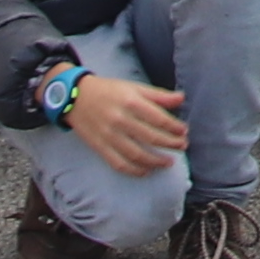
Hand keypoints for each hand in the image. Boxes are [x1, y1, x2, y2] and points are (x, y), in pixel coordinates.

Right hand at [62, 67, 187, 178]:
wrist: (75, 97)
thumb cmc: (109, 91)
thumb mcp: (133, 87)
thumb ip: (158, 95)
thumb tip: (181, 98)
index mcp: (130, 102)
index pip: (159, 119)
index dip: (175, 127)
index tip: (184, 131)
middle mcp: (120, 120)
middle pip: (151, 137)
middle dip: (171, 144)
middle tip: (182, 146)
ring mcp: (109, 136)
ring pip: (137, 155)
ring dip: (157, 161)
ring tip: (169, 162)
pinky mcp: (100, 147)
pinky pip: (120, 164)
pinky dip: (135, 171)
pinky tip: (147, 171)